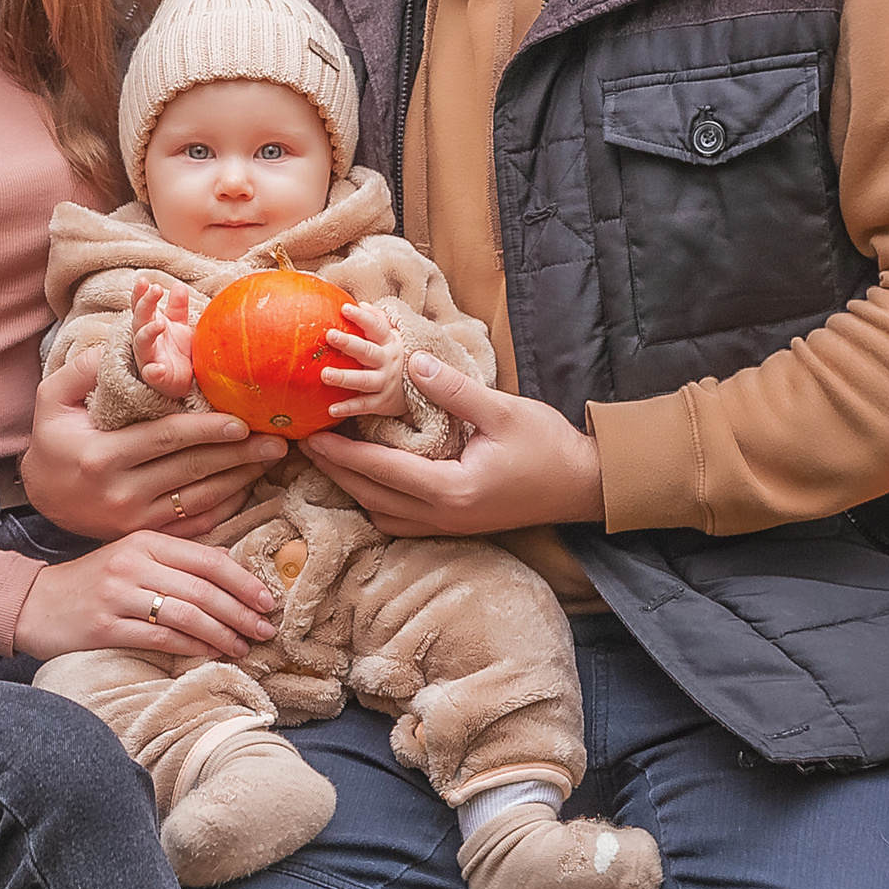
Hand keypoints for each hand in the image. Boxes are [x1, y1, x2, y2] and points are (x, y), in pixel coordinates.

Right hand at [12, 529, 277, 660]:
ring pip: (186, 614)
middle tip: (267, 628)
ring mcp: (117, 595)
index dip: (243, 580)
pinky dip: (192, 647)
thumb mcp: (132, 556)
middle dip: (241, 611)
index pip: (207, 558)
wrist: (35, 603)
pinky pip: (160, 637)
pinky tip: (211, 654)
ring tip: (245, 646)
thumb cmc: (92, 581)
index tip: (268, 599)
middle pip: (202, 588)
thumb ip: (175, 559)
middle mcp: (132, 563)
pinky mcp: (105, 626)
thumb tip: (231, 566)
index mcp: (144, 541)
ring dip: (222, 633)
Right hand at [23, 344, 287, 540]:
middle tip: (276, 440)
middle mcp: (120, 493)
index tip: (242, 421)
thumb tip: (125, 345)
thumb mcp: (52, 399)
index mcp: (101, 456)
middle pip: (191, 471)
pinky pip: (195, 524)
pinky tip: (248, 486)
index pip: (164, 439)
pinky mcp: (145, 536)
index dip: (206, 430)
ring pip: (199, 500)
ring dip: (240, 480)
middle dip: (238, 455)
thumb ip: (84, 369)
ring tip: (271, 459)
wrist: (40, 499)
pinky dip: (225, 506)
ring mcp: (134, 521)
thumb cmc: (52, 440)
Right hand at [131, 276, 195, 396]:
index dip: (140, 293)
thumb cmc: (177, 350)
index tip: (144, 280)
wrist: (184, 380)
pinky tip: (159, 369)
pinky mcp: (156, 378)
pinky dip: (154, 371)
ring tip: (159, 325)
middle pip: (139, 320)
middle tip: (155, 291)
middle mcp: (144, 340)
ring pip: (142, 344)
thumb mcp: (180, 325)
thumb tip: (178, 286)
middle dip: (145, 304)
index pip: (141, 306)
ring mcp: (148, 359)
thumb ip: (178, 308)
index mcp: (149, 325)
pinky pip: (152, 374)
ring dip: (147, 332)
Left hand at [301, 351, 602, 535]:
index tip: (311, 438)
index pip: (383, 471)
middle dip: (337, 472)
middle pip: (373, 498)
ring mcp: (450, 525)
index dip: (343, 454)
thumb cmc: (548, 446)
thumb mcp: (504, 410)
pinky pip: (402, 520)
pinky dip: (377, 501)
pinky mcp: (456, 524)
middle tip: (304, 447)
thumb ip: (455, 390)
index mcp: (452, 489)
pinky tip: (369, 480)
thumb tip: (415, 363)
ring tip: (330, 461)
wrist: (584, 486)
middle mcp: (444, 515)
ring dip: (354, 489)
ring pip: (384, 514)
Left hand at [321, 301, 407, 418]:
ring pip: (364, 380)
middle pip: (368, 352)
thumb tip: (361, 304)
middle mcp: (388, 361)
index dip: (361, 317)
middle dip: (349, 343)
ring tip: (324, 374)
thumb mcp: (393, 337)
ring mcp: (385, 382)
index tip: (344, 308)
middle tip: (330, 335)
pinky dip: (348, 407)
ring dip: (344, 377)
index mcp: (389, 342)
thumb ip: (378, 320)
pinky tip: (330, 409)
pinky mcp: (382, 402)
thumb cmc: (395, 357)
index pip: (376, 327)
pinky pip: (363, 405)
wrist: (421, 389)